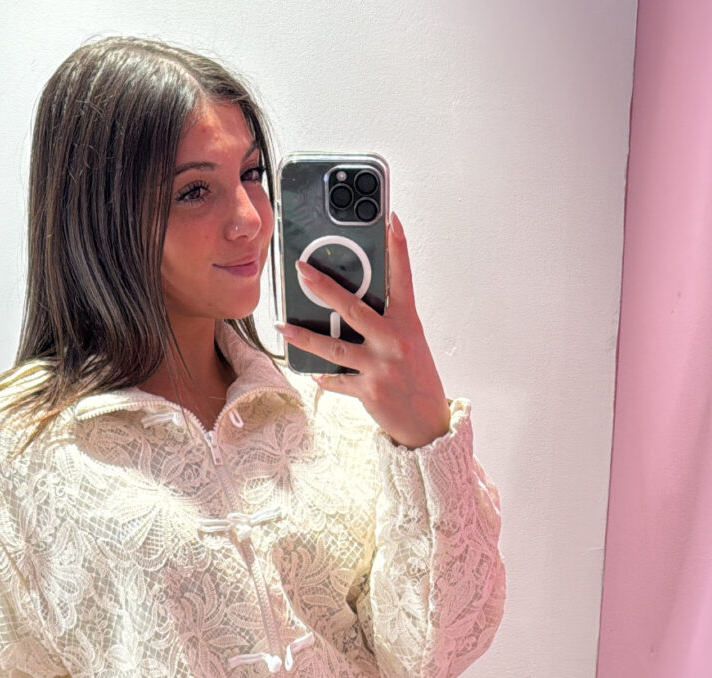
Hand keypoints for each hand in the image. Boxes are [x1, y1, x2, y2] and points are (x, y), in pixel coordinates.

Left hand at [274, 210, 450, 449]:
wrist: (427, 423)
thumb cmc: (416, 377)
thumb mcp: (409, 343)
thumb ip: (385, 323)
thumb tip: (348, 309)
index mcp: (408, 323)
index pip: (403, 278)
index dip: (398, 248)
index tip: (391, 220)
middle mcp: (394, 341)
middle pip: (352, 307)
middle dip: (323, 287)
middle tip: (302, 270)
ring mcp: (380, 366)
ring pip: (333, 346)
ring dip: (305, 336)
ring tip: (284, 326)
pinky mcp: (368, 390)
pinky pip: (336, 379)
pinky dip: (323, 376)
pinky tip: (312, 372)